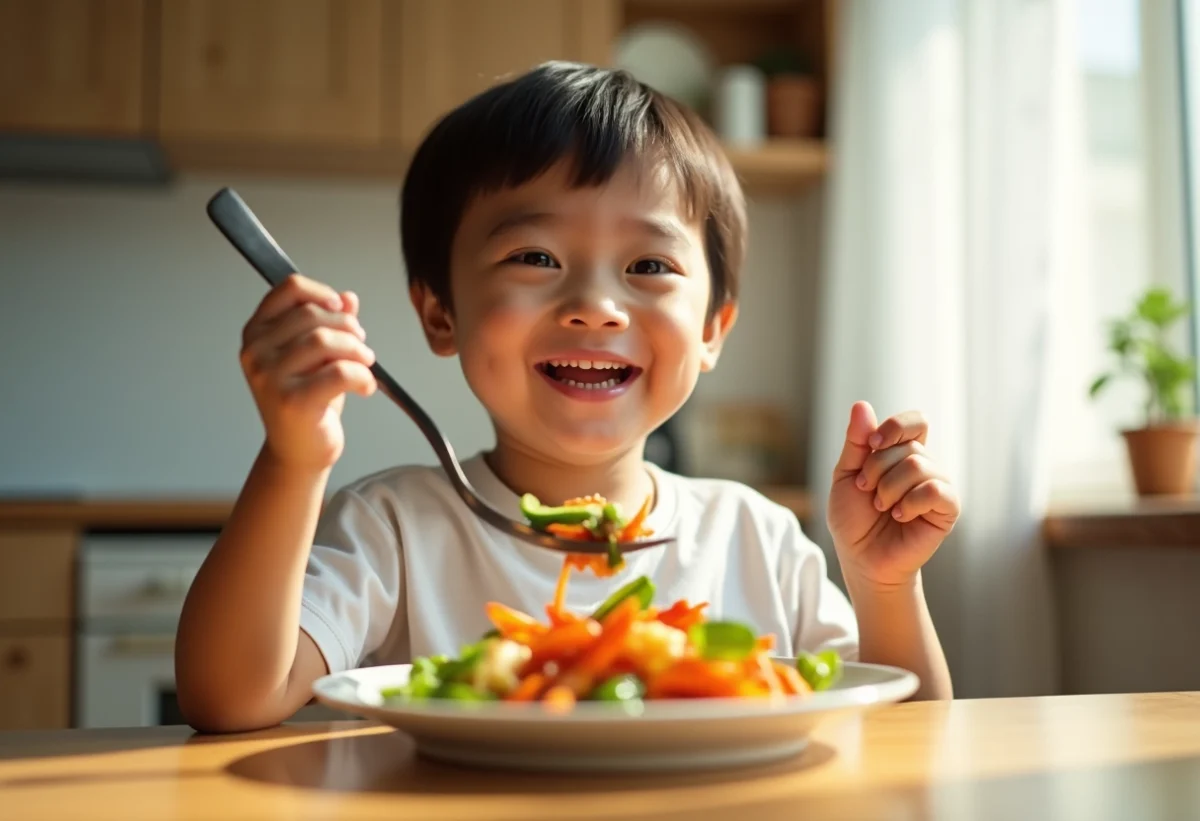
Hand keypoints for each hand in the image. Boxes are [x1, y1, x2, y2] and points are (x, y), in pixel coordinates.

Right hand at [240, 274, 376, 470]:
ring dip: (357, 351)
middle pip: (313, 315)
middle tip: (362, 346)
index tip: (342, 308)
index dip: (322, 293)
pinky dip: (362, 377)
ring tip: (366, 364)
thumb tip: (350, 298)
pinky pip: (338, 373)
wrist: (298, 450)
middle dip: (348, 327)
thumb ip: (330, 324)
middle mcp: (255, 351)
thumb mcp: (316, 356)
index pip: (289, 289)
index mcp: (257, 332)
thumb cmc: (307, 399)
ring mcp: (269, 377)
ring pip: (325, 341)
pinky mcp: (291, 401)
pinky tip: (366, 387)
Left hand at [827, 401, 959, 588]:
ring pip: (919, 465)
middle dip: (877, 468)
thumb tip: (862, 405)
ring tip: (883, 508)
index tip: (872, 442)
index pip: (915, 422)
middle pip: (908, 445)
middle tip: (868, 492)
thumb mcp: (846, 475)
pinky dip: (910, 503)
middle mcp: (925, 466)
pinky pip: (935, 491)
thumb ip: (856, 443)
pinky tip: (900, 516)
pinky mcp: (948, 509)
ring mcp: (938, 486)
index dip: (895, 426)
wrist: (861, 558)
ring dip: (889, 488)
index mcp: (902, 453)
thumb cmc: (854, 519)